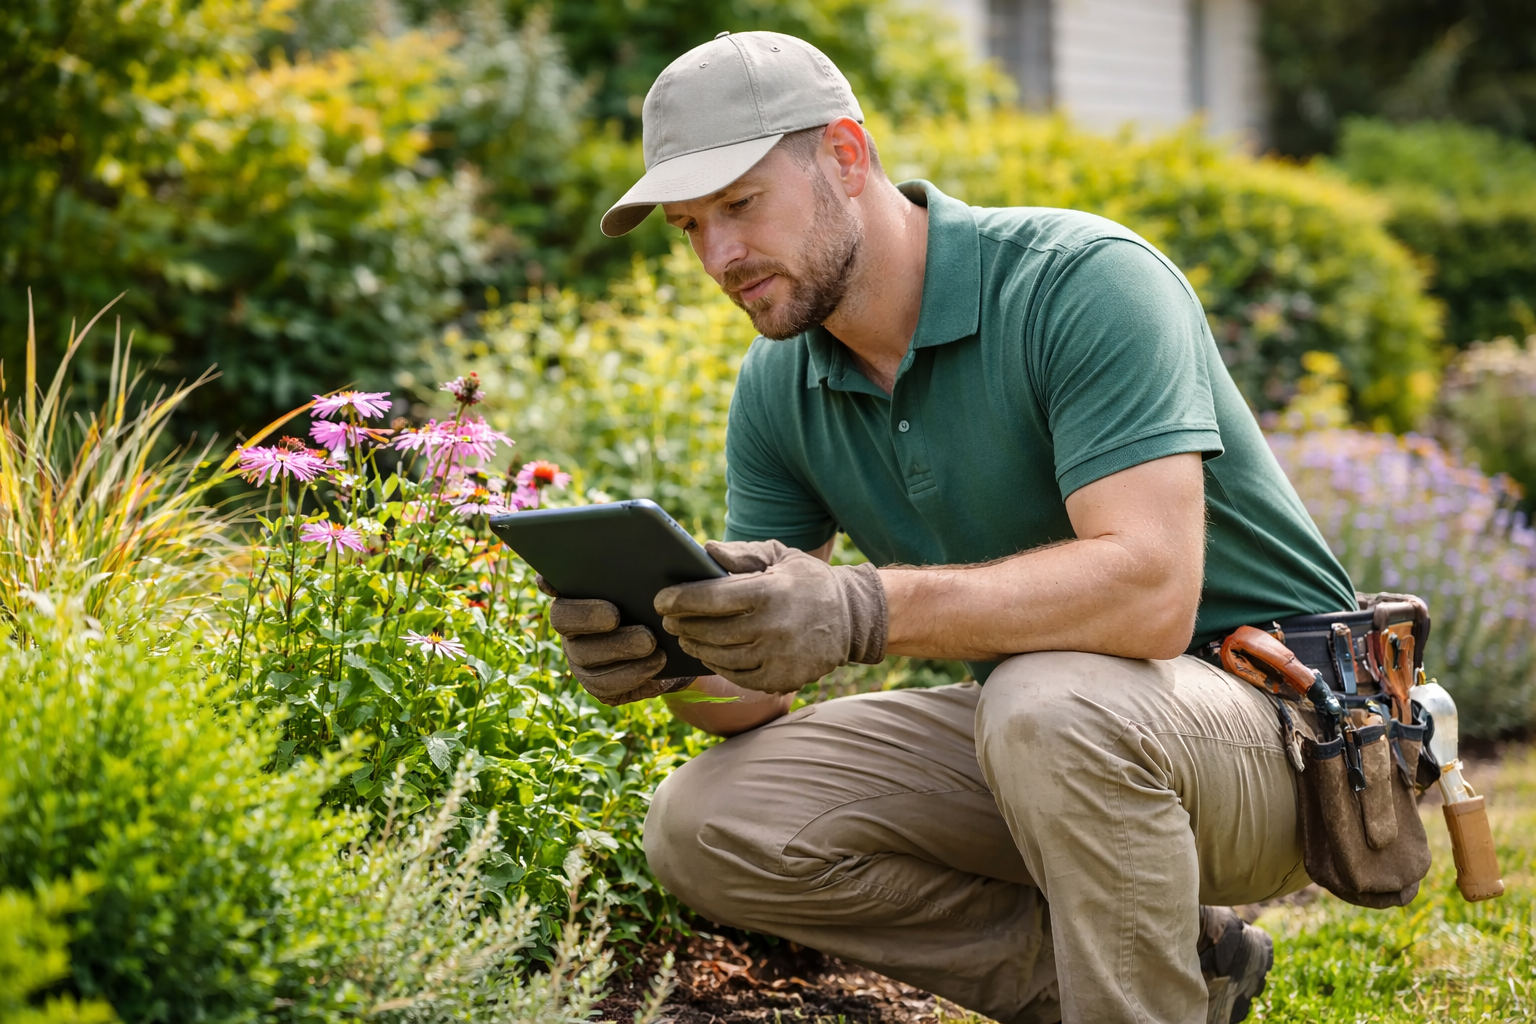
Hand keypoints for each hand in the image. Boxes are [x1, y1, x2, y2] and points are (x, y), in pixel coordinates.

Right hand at [538, 576, 694, 704]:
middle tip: (614, 614)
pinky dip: (634, 677)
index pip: (552, 581)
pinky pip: (608, 687)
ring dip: (619, 649)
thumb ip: (648, 564)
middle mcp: (572, 627)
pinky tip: (658, 667)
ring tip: (651, 644)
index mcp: (579, 594)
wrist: (686, 646)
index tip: (552, 579)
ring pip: (586, 657)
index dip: (548, 580)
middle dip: (587, 616)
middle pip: (562, 619)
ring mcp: (582, 659)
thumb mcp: (664, 581)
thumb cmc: (669, 603)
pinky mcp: (600, 686)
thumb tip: (648, 543)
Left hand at [654, 539, 886, 692]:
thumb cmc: (807, 581)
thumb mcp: (780, 555)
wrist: (853, 617)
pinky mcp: (781, 680)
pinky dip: (718, 665)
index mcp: (768, 592)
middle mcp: (772, 627)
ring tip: (686, 636)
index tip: (661, 600)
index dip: (680, 599)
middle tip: (669, 619)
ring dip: (696, 646)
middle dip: (683, 624)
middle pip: (710, 630)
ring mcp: (777, 658)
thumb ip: (742, 553)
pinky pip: (737, 676)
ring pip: (719, 656)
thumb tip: (705, 550)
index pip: (710, 598)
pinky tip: (710, 653)